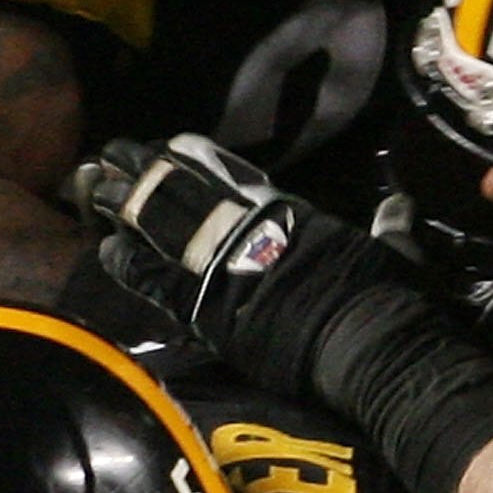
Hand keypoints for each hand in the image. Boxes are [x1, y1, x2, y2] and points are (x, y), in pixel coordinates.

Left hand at [92, 135, 492, 492]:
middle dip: (145, 170)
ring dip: (125, 202)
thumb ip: (388, 227)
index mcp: (291, 214)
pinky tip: (108, 248)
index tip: (168, 145)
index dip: (195, 158)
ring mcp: (227, 269)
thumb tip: (399, 208)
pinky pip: (159, 283)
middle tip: (113, 154)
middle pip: (185, 190)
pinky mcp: (212, 312)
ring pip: (161, 224)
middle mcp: (251, 231)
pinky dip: (132, 265)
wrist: (370, 347)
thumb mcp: (390, 252)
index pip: (232, 174)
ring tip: (94, 185)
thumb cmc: (388, 299)